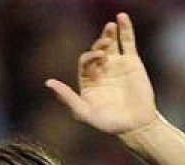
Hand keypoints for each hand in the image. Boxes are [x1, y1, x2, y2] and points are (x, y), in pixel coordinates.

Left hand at [45, 13, 157, 135]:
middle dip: (99, 46)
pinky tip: (121, 17)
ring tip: (110, 25)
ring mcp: (117, 65)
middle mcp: (101, 69)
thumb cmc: (109, 123)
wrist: (136, 126)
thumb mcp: (84, 113)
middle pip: (96, 49)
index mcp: (88, 79)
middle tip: (104, 48)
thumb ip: (67, 98)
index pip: (85, 61)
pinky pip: (128, 43)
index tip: (100, 61)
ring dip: (109, 33)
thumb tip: (48, 82)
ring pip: (111, 43)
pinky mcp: (133, 63)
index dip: (90, 58)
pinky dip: (125, 29)